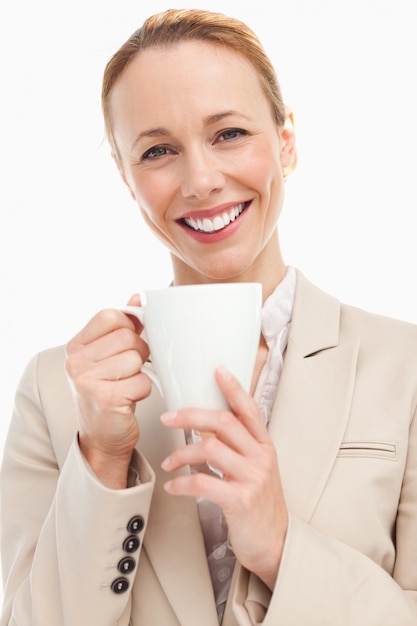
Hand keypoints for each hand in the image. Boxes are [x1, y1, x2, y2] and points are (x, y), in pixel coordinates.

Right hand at [65, 294, 150, 486]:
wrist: (102, 437)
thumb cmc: (107, 393)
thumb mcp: (107, 356)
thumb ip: (121, 326)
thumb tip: (137, 298)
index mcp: (76, 346)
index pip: (111, 316)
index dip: (128, 327)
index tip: (128, 343)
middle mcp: (76, 362)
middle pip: (128, 337)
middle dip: (139, 353)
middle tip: (128, 371)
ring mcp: (87, 380)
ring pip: (137, 358)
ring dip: (140, 373)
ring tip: (126, 385)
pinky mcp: (105, 399)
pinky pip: (142, 381)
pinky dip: (143, 391)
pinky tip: (129, 399)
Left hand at [160, 367, 287, 588]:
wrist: (276, 542)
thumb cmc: (260, 503)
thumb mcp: (256, 467)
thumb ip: (238, 444)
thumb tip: (207, 421)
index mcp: (264, 445)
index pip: (249, 409)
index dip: (233, 388)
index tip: (217, 370)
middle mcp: (261, 457)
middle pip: (223, 422)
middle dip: (191, 415)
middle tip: (169, 417)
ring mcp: (252, 478)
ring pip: (210, 449)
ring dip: (182, 453)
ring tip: (169, 462)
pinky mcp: (240, 500)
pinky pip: (203, 483)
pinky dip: (182, 483)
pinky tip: (173, 486)